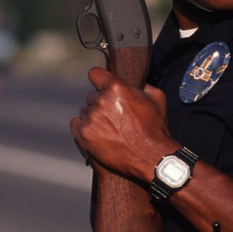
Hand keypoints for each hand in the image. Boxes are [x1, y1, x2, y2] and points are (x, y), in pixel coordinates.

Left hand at [70, 66, 174, 181]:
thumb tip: (137, 82)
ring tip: (108, 129)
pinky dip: (83, 128)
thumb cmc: (154, 129)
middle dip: (100, 103)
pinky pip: (75, 124)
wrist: (151, 157)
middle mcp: (101, 100)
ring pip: (84, 111)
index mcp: (116, 88)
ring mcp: (91, 118)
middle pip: (91, 96)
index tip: (100, 85)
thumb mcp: (157, 99)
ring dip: (93, 117)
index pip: (95, 74)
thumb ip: (143, 85)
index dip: (99, 80)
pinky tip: (95, 133)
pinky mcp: (84, 134)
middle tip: (112, 116)